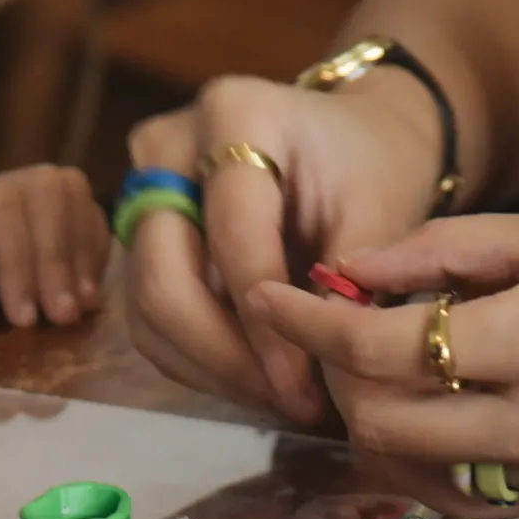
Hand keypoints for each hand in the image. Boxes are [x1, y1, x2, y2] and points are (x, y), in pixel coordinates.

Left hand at [0, 164, 111, 349]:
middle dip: (59, 252)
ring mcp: (19, 215)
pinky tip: (87, 296)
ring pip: (70, 192)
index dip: (20, 256)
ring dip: (83, 249)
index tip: (23, 319)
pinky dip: (96, 252)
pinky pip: (88, 218)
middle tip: (63, 315)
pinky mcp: (46, 235)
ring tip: (80, 307)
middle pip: (44, 186)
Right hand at [122, 71, 443, 423]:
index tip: (305, 389)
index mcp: (234, 115)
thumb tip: (320, 373)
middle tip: (289, 404)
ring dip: (212, 370)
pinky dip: (199, 362)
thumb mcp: (381, 212)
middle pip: (165, 279)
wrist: (351, 141)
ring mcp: (141, 193)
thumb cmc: (370, 167)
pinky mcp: (137, 240)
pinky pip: (149, 319)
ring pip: (148, 310)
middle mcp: (166, 148)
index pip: (234, 240)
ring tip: (280, 399)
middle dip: (227, 359)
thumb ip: (348, 287)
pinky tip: (254, 381)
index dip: (266, 327)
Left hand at [245, 201, 518, 497]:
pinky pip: (474, 486)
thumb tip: (356, 269)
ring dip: (382, 418)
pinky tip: (442, 394)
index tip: (270, 295)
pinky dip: (437, 447)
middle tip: (328, 321)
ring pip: (420, 469)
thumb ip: (451, 255)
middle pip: (384, 425)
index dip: (310, 324)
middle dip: (337, 377)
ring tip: (382, 355)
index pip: (381, 352)